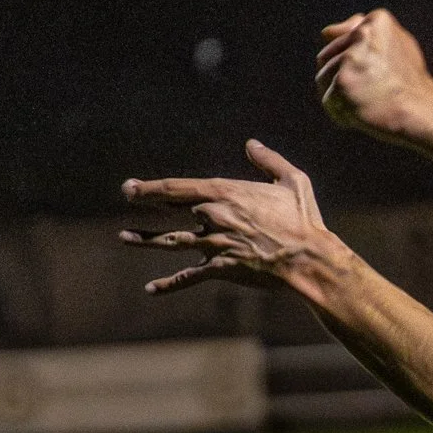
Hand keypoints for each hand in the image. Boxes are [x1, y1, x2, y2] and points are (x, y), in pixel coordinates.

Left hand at [120, 141, 340, 293]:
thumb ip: (269, 160)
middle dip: (146, 202)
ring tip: (124, 237)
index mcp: (225, 193)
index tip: (131, 186)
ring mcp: (213, 244)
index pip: (176, 188)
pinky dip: (168, 284)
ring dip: (146, 239)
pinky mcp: (220, 268)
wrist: (308, 260)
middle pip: (171, 210)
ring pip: (171, 241)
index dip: (150, 187)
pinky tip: (150, 288)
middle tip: (128, 195)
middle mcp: (212, 217)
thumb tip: (251, 144)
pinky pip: (189, 276)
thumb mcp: (293, 181)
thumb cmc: (303, 220)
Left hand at [316, 9, 432, 140]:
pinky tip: (365, 115)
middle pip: (326, 58)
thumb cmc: (409, 84)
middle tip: (374, 91)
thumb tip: (326, 31)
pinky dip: (343, 114)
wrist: (423, 114)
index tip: (380, 74)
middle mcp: (362, 34)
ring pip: (323, 80)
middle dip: (343, 78)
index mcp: (377, 20)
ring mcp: (351, 58)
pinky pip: (329, 101)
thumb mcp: (395, 47)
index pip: (340, 41)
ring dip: (341, 97)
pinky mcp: (343, 83)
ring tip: (369, 103)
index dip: (355, 64)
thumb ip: (364, 32)